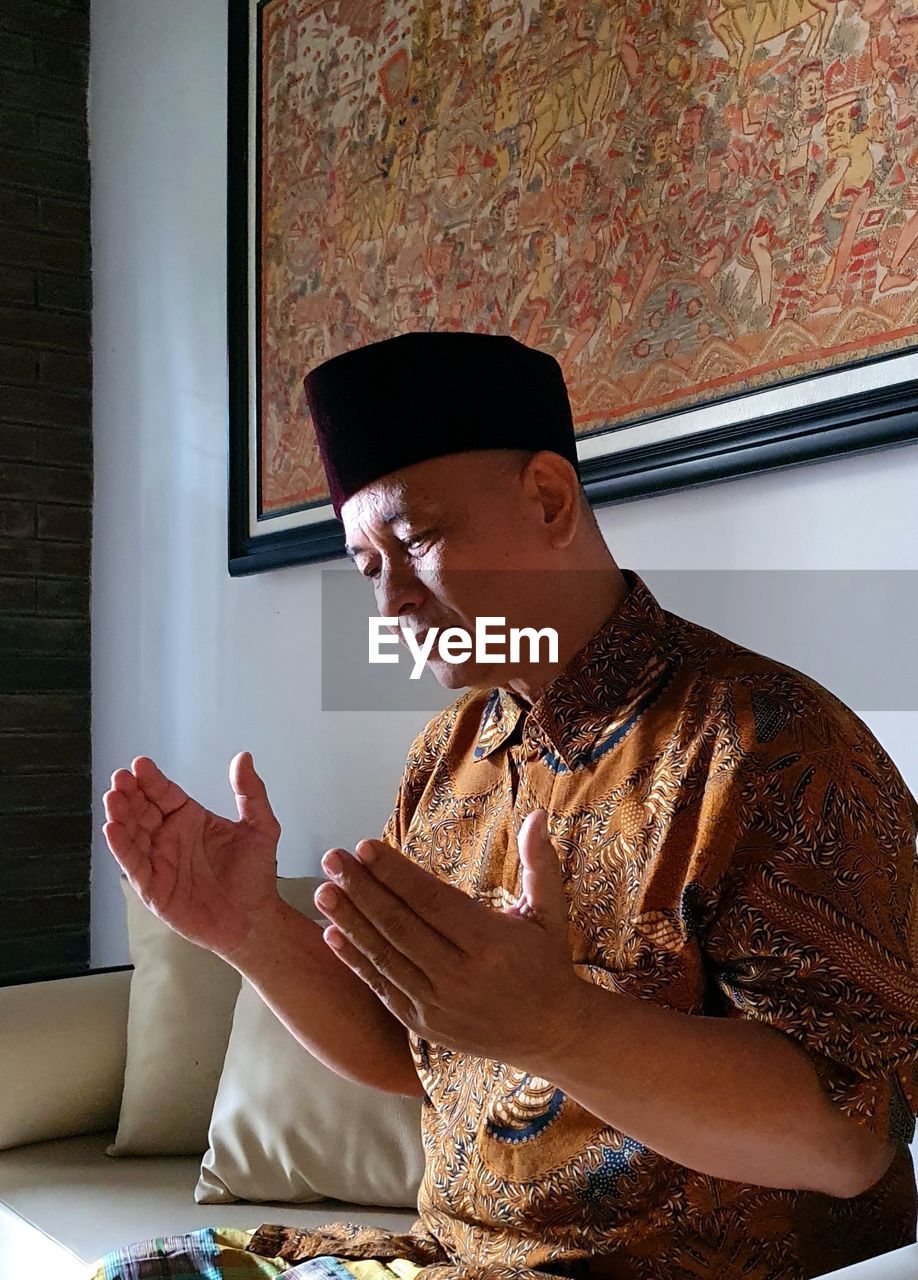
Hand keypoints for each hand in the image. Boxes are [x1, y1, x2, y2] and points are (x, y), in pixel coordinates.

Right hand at [101, 751, 282, 960]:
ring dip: (120, 816)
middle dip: (129, 794)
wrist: (254, 919)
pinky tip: (112, 830)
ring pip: (132, 835)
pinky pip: (134, 865)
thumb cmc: (255, 875)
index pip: (164, 794)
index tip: (140, 764)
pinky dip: (121, 848)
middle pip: (142, 810)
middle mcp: (170, 837)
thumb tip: (243, 757)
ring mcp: (159, 862)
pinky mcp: (154, 888)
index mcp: (191, 819)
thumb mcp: (261, 827)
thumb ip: (251, 793)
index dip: (151, 780)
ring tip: (113, 798)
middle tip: (120, 779)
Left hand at [313, 808, 586, 1067]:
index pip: (432, 901)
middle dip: (361, 889)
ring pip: (385, 957)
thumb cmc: (546, 963)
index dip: (395, 874)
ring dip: (349, 922)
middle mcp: (460, 976)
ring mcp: (438, 1004)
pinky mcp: (423, 1024)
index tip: (364, 846)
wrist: (549, 1035)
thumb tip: (537, 814)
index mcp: (490, 943)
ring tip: (323, 891)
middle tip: (332, 858)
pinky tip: (331, 934)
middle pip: (400, 927)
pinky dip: (355, 962)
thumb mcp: (550, 912)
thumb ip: (539, 862)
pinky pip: (382, 988)